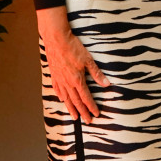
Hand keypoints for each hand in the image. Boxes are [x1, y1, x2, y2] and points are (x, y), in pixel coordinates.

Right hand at [36, 6, 109, 122]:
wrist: (56, 39)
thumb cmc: (73, 47)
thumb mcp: (88, 60)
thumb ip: (97, 73)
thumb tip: (106, 84)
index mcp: (77, 80)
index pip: (86, 97)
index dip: (91, 107)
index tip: (96, 114)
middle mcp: (67, 83)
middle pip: (76, 101)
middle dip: (83, 112)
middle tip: (87, 121)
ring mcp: (59, 79)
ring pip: (66, 98)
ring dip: (71, 108)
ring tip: (75, 117)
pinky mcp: (54, 74)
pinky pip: (57, 89)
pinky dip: (61, 96)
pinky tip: (62, 100)